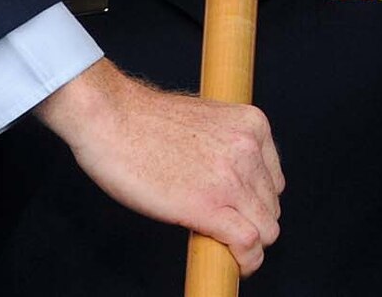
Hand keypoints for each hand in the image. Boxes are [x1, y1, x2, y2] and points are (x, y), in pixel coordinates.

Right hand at [36, 59, 283, 275]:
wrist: (109, 118)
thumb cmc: (142, 121)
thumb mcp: (203, 122)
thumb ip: (224, 146)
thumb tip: (229, 181)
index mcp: (251, 124)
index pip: (272, 179)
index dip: (255, 201)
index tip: (239, 212)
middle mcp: (249, 148)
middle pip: (271, 206)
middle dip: (250, 222)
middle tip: (223, 229)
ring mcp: (232, 178)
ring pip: (266, 230)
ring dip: (249, 245)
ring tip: (224, 247)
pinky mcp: (210, 205)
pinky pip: (249, 244)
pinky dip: (246, 262)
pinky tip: (232, 264)